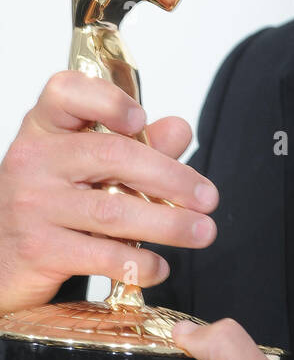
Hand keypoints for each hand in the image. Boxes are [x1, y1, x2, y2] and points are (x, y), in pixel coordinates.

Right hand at [0, 69, 219, 312]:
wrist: (0, 257)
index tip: (141, 119)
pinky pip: (100, 255)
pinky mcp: (39, 250)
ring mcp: (33, 205)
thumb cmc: (48, 202)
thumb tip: (178, 129)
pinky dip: (139, 263)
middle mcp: (34, 160)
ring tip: (202, 231)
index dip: (108, 100)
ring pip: (113, 210)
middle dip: (170, 177)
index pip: (66, 93)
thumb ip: (136, 146)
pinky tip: (160, 267)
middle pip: (111, 155)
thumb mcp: (85, 166)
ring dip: (168, 223)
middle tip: (207, 197)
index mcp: (45, 127)